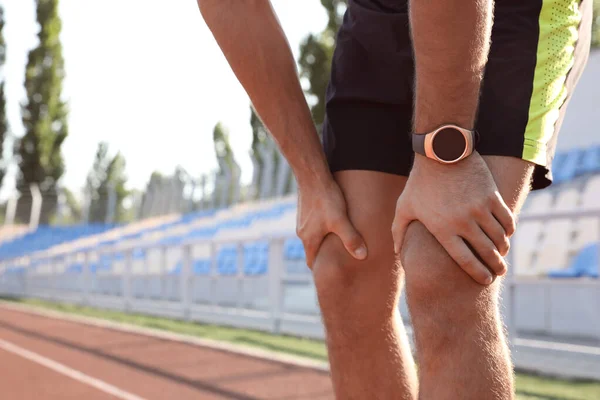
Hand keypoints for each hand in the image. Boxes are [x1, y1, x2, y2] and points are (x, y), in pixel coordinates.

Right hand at [296, 178, 366, 267]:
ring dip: (323, 240)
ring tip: (339, 242)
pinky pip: (313, 224)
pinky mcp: (306, 209)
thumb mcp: (340, 220)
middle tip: (339, 260)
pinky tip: (333, 222)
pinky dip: (322, 228)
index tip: (332, 275)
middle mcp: (302, 232)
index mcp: (309, 239)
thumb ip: (351, 239)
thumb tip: (362, 257)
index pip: (312, 262)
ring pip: (313, 236)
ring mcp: (302, 220)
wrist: (311, 175)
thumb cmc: (325, 198)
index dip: (321, 270)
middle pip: (313, 250)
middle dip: (324, 256)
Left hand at [391, 152, 514, 284]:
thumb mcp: (404, 207)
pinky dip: (509, 230)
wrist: (440, 152)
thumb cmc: (419, 182)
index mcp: (443, 229)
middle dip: (496, 266)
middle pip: (486, 252)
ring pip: (499, 238)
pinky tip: (506, 234)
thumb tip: (396, 252)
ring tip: (502, 254)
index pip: (465, 261)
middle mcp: (464, 222)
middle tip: (499, 272)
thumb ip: (399, 231)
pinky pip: (507, 219)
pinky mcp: (492, 195)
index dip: (478, 273)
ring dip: (503, 249)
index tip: (485, 280)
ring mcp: (480, 208)